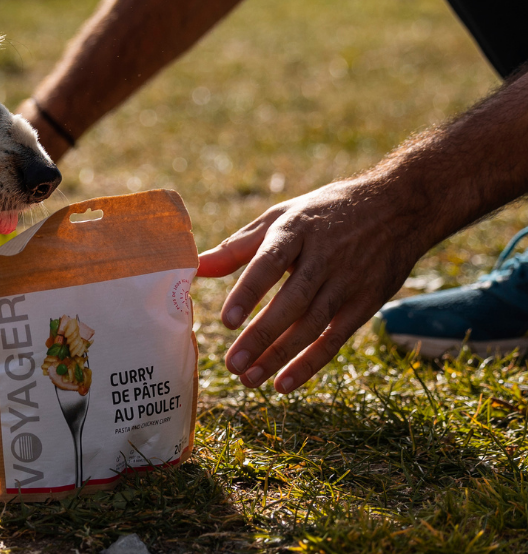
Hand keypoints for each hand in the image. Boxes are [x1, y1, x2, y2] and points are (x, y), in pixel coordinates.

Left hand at [197, 177, 434, 392]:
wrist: (396, 208)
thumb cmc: (321, 213)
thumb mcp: (280, 218)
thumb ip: (238, 247)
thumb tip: (196, 268)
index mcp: (295, 230)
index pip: (269, 262)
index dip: (249, 292)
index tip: (226, 321)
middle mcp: (322, 257)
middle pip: (291, 303)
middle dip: (261, 336)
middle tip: (232, 364)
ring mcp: (346, 282)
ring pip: (311, 326)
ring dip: (280, 356)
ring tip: (249, 379)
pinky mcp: (365, 303)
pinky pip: (335, 339)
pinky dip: (310, 363)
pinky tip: (284, 383)